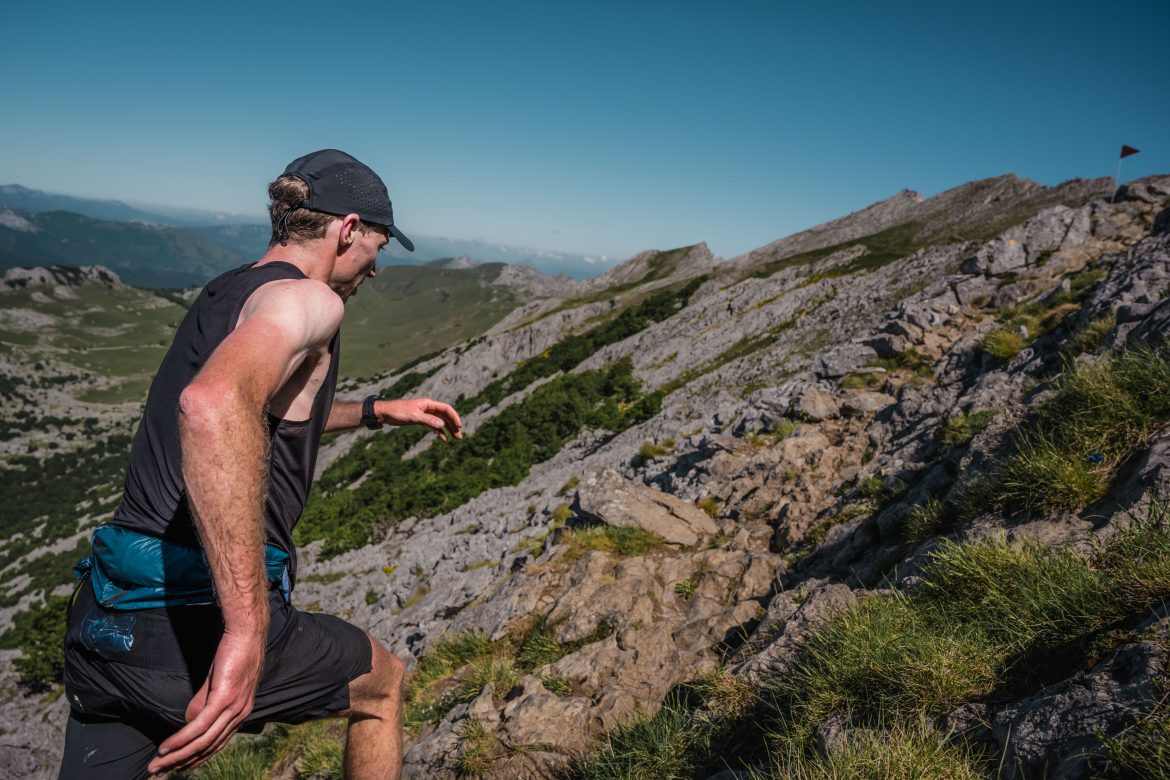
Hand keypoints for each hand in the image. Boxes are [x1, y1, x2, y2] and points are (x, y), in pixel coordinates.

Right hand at [148, 629, 264, 774]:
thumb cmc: (232, 655)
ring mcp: (233, 708)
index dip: (196, 758)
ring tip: (157, 764)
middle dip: (182, 762)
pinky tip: (167, 747)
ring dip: (177, 755)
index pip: (217, 744)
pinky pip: (200, 725)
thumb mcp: (216, 684)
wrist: (244, 634)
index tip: (177, 767)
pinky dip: (181, 739)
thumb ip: (203, 704)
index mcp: (240, 713)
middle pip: (208, 747)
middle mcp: (239, 715)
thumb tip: (187, 723)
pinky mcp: (224, 698)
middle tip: (160, 771)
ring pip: (202, 741)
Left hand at [378, 398, 462, 441]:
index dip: (454, 417)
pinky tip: (443, 438)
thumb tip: (442, 425)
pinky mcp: (420, 419)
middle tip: (459, 436)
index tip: (459, 427)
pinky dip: (439, 431)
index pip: (446, 409)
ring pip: (440, 421)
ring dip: (448, 429)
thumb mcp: (415, 417)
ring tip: (455, 438)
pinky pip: (433, 425)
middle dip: (453, 425)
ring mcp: (425, 414)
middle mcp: (429, 408)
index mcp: (428, 404)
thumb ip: (429, 420)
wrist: (385, 413)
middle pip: (445, 416)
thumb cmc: (399, 412)